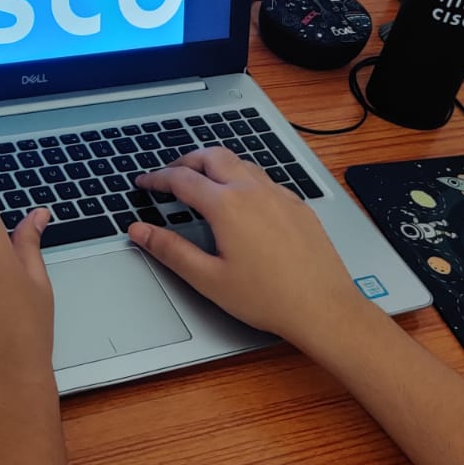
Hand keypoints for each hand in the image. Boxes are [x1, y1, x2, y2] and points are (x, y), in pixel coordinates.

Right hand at [128, 147, 371, 354]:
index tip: (144, 182)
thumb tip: (140, 231)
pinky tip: (241, 200)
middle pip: (212, 157)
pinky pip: (264, 178)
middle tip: (170, 175)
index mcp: (227, 206)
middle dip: (186, 161)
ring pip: (241, 162)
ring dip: (215, 164)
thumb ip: (170, 250)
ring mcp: (280, 195)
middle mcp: (254, 191)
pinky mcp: (298, 205)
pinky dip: (242, 177)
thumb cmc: (267, 298)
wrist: (323, 307)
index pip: (182, 180)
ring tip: (202, 181)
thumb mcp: (208, 279)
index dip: (157, 179)